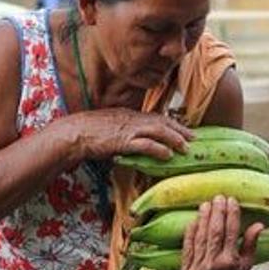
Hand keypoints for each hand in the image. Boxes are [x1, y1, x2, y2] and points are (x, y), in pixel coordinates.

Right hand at [55, 108, 193, 161]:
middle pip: (162, 121)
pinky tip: (168, 155)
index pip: (156, 117)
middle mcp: (132, 119)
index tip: (184, 128)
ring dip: (175, 138)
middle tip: (195, 137)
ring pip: (158, 131)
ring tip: (187, 147)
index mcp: (130, 114)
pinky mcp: (123, 141)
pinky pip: (145, 145)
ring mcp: (129, 129)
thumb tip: (135, 139)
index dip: (172, 123)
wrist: (73, 133)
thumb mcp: (111, 126)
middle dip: (180, 129)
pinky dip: (159, 149)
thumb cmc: (89, 131)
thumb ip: (125, 130)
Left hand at [181, 196, 264, 269]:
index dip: (232, 215)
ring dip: (204, 219)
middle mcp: (214, 264)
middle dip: (217, 213)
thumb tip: (258, 225)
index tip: (232, 201)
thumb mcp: (246, 265)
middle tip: (219, 197)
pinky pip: (188, 248)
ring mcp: (199, 268)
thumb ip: (251, 244)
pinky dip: (190, 233)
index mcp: (230, 263)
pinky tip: (194, 220)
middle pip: (215, 232)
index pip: (231, 233)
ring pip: (201, 238)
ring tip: (206, 204)